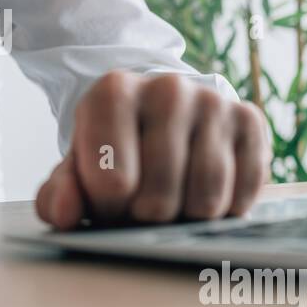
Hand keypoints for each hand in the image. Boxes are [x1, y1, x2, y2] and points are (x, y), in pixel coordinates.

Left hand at [35, 71, 269, 228]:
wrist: (159, 115)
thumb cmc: (114, 150)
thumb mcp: (77, 169)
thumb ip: (58, 195)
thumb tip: (64, 214)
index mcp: (113, 92)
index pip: (113, 183)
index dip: (109, 209)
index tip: (109, 201)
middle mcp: (167, 88)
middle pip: (160, 197)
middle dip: (147, 219)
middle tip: (141, 207)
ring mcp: (212, 101)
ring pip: (206, 198)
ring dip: (187, 218)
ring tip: (173, 202)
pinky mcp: (249, 119)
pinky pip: (245, 191)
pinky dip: (226, 210)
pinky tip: (205, 194)